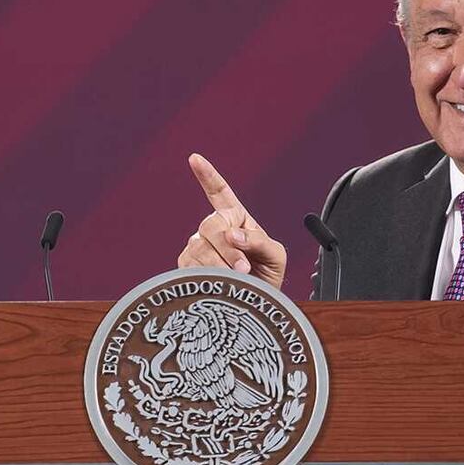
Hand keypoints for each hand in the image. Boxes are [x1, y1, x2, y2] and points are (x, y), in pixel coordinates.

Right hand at [177, 154, 286, 289]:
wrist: (256, 306)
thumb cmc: (267, 277)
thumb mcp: (275, 256)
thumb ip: (259, 240)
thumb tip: (233, 234)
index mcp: (237, 219)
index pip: (220, 192)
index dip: (208, 176)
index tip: (195, 159)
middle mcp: (214, 229)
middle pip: (211, 224)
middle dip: (228, 247)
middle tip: (244, 267)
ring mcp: (199, 246)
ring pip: (200, 246)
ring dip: (221, 264)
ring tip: (238, 277)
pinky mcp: (188, 266)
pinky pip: (191, 264)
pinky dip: (209, 273)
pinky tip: (220, 280)